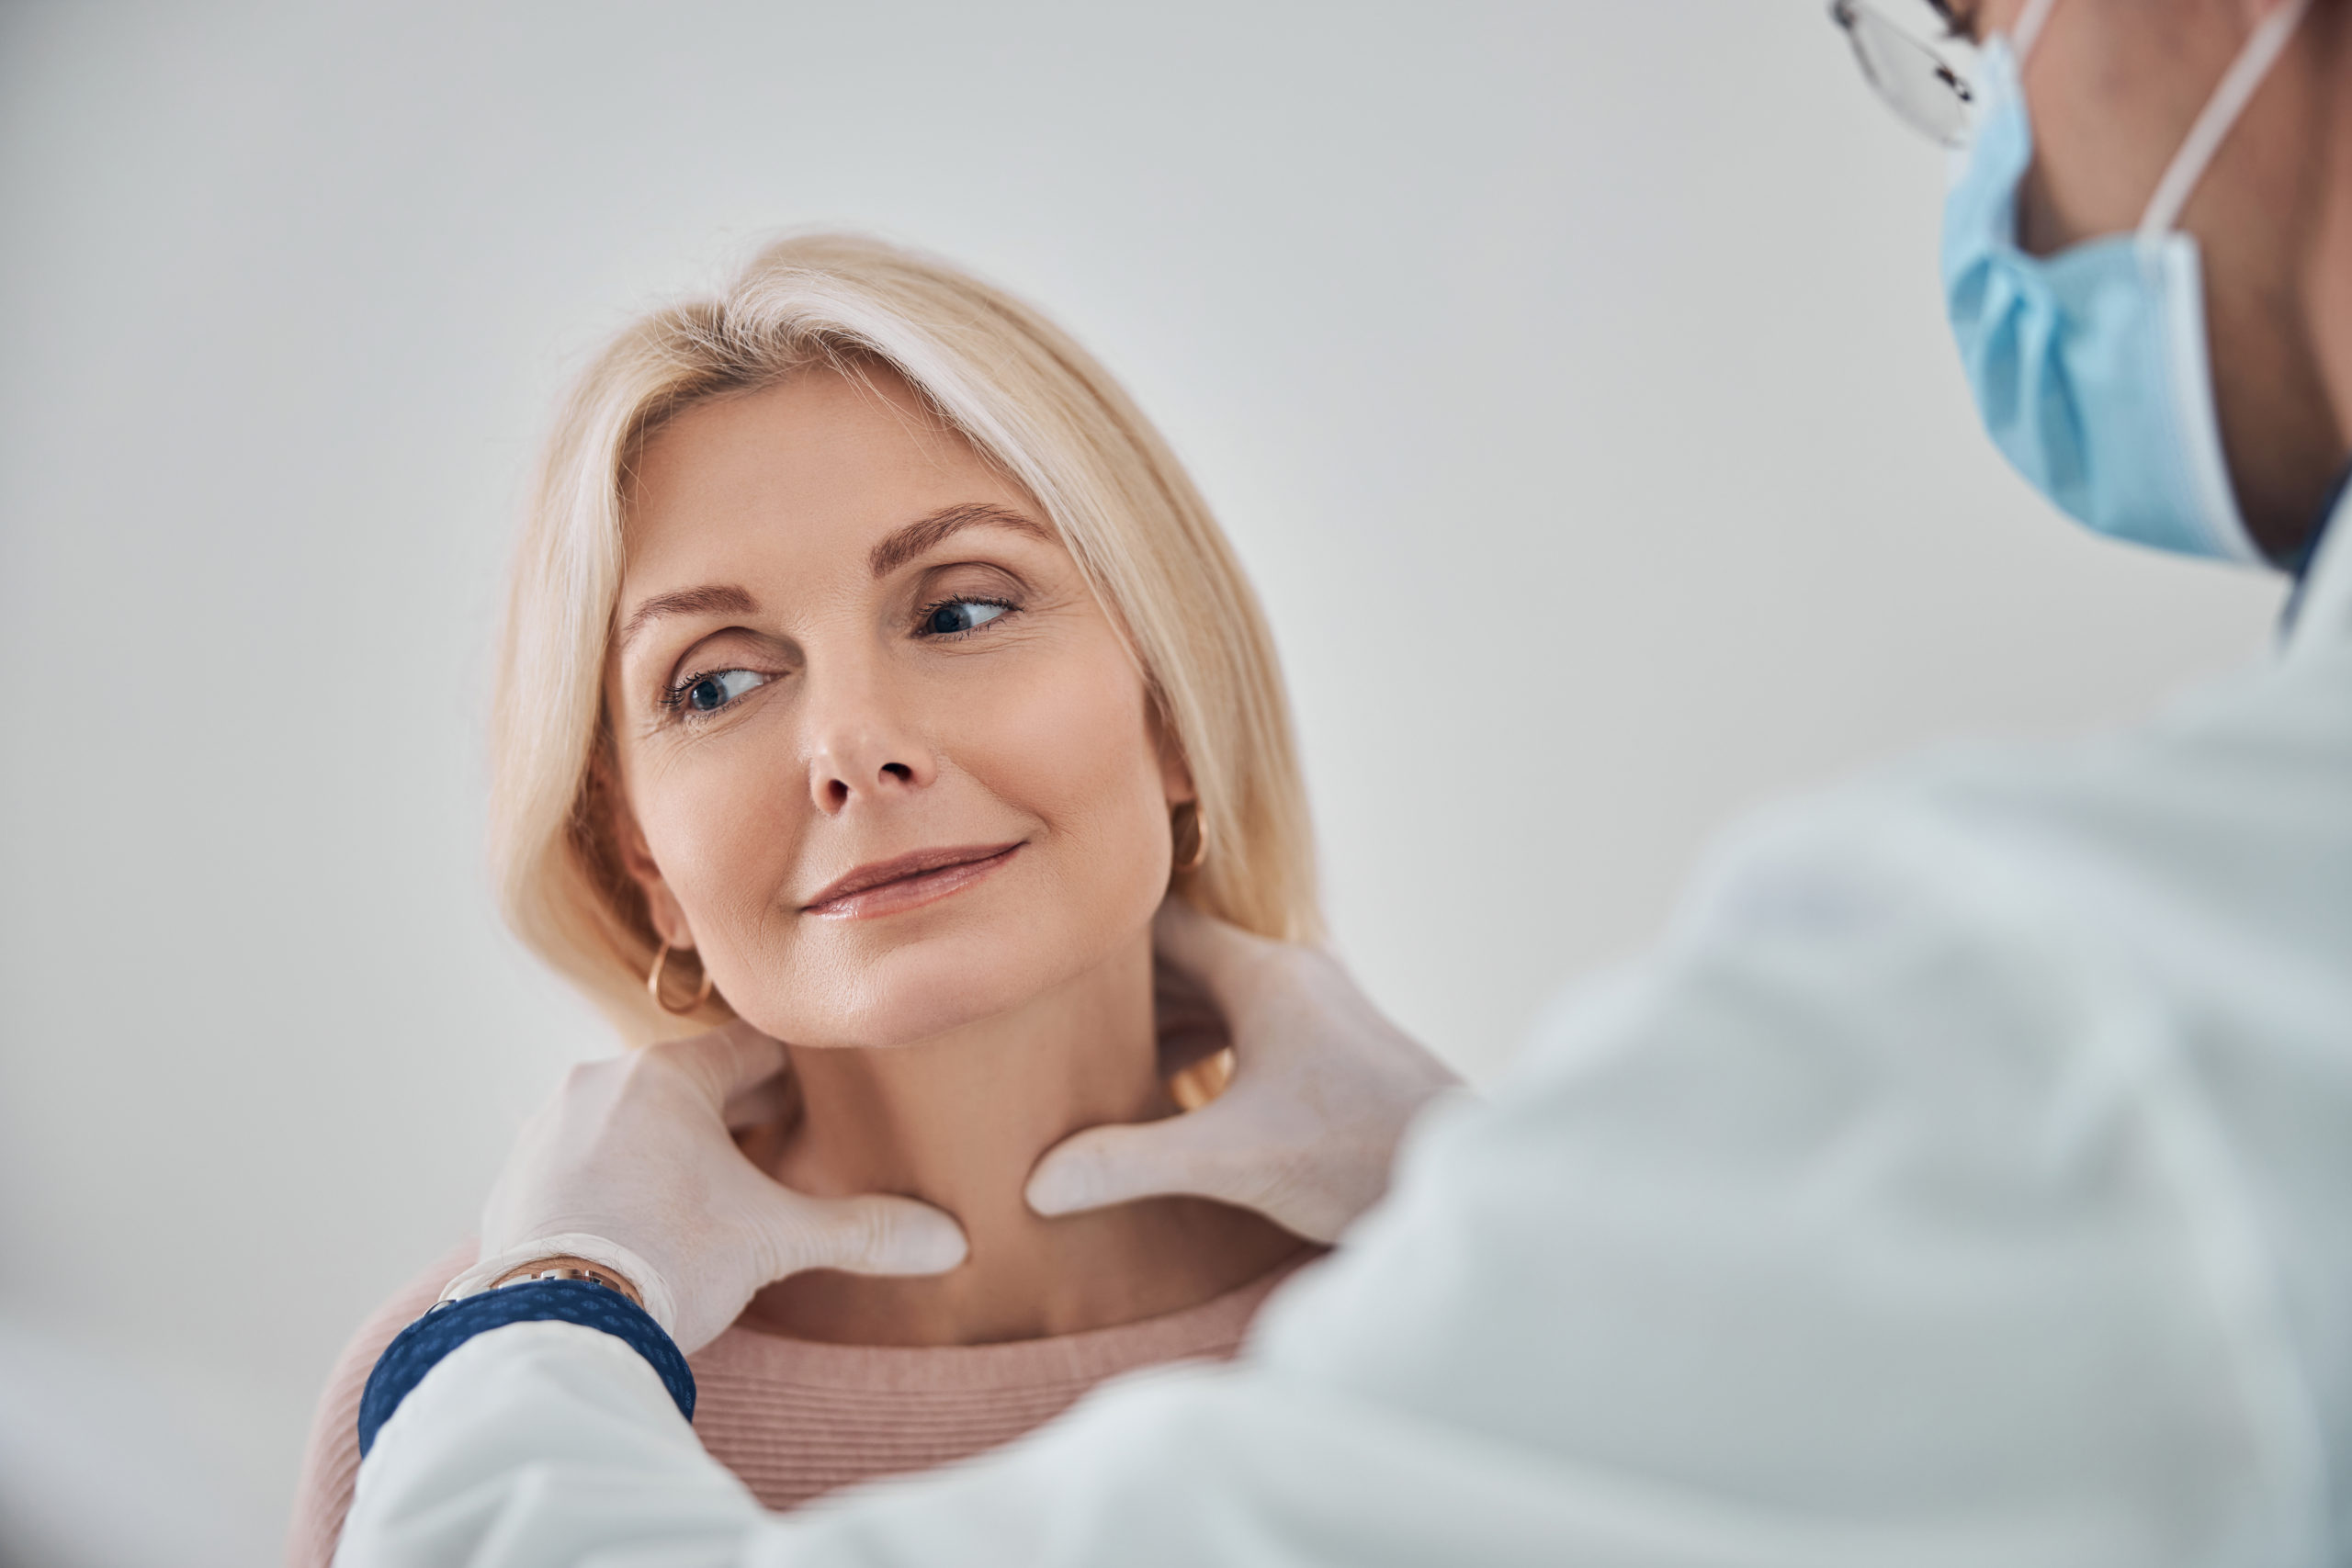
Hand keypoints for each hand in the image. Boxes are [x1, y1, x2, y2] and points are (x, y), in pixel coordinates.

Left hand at [456, 1020, 965, 1354]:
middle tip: (778, 1150)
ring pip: (629, 1122)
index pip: (750, 1050)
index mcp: (666, 1075)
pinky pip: (582, 1163)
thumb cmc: (669, 1260)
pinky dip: (617, 1180)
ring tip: (709, 1193)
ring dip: (669, 1147)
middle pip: (687, 1085)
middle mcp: (597, 1085)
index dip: (795, 1075)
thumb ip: (863, 1232)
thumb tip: (950, 1241)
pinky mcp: (512, 1182)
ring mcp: (545, 1132)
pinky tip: (643, 1223)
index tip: (820, 1094)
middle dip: (733, 1115)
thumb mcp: (776, 1240)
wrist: (552, 1327)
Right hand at [1026, 901, 1466, 1242]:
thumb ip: (1130, 1163)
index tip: (1039, 949)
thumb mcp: (1232, 1160)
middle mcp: (1293, 977)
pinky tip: (1165, 1092)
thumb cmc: (1362, 1156)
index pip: (1161, 924)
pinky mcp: (1332, 1053)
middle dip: (1120, 984)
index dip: (1099, 937)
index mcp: (1266, 975)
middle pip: (1185, 960)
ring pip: (1218, 996)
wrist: (1467, 1184)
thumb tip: (1035, 1182)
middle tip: (1042, 1006)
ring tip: (1088, 1052)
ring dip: (1160, 1020)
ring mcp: (1318, 1013)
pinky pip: (1247, 1028)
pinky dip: (1201, 1046)